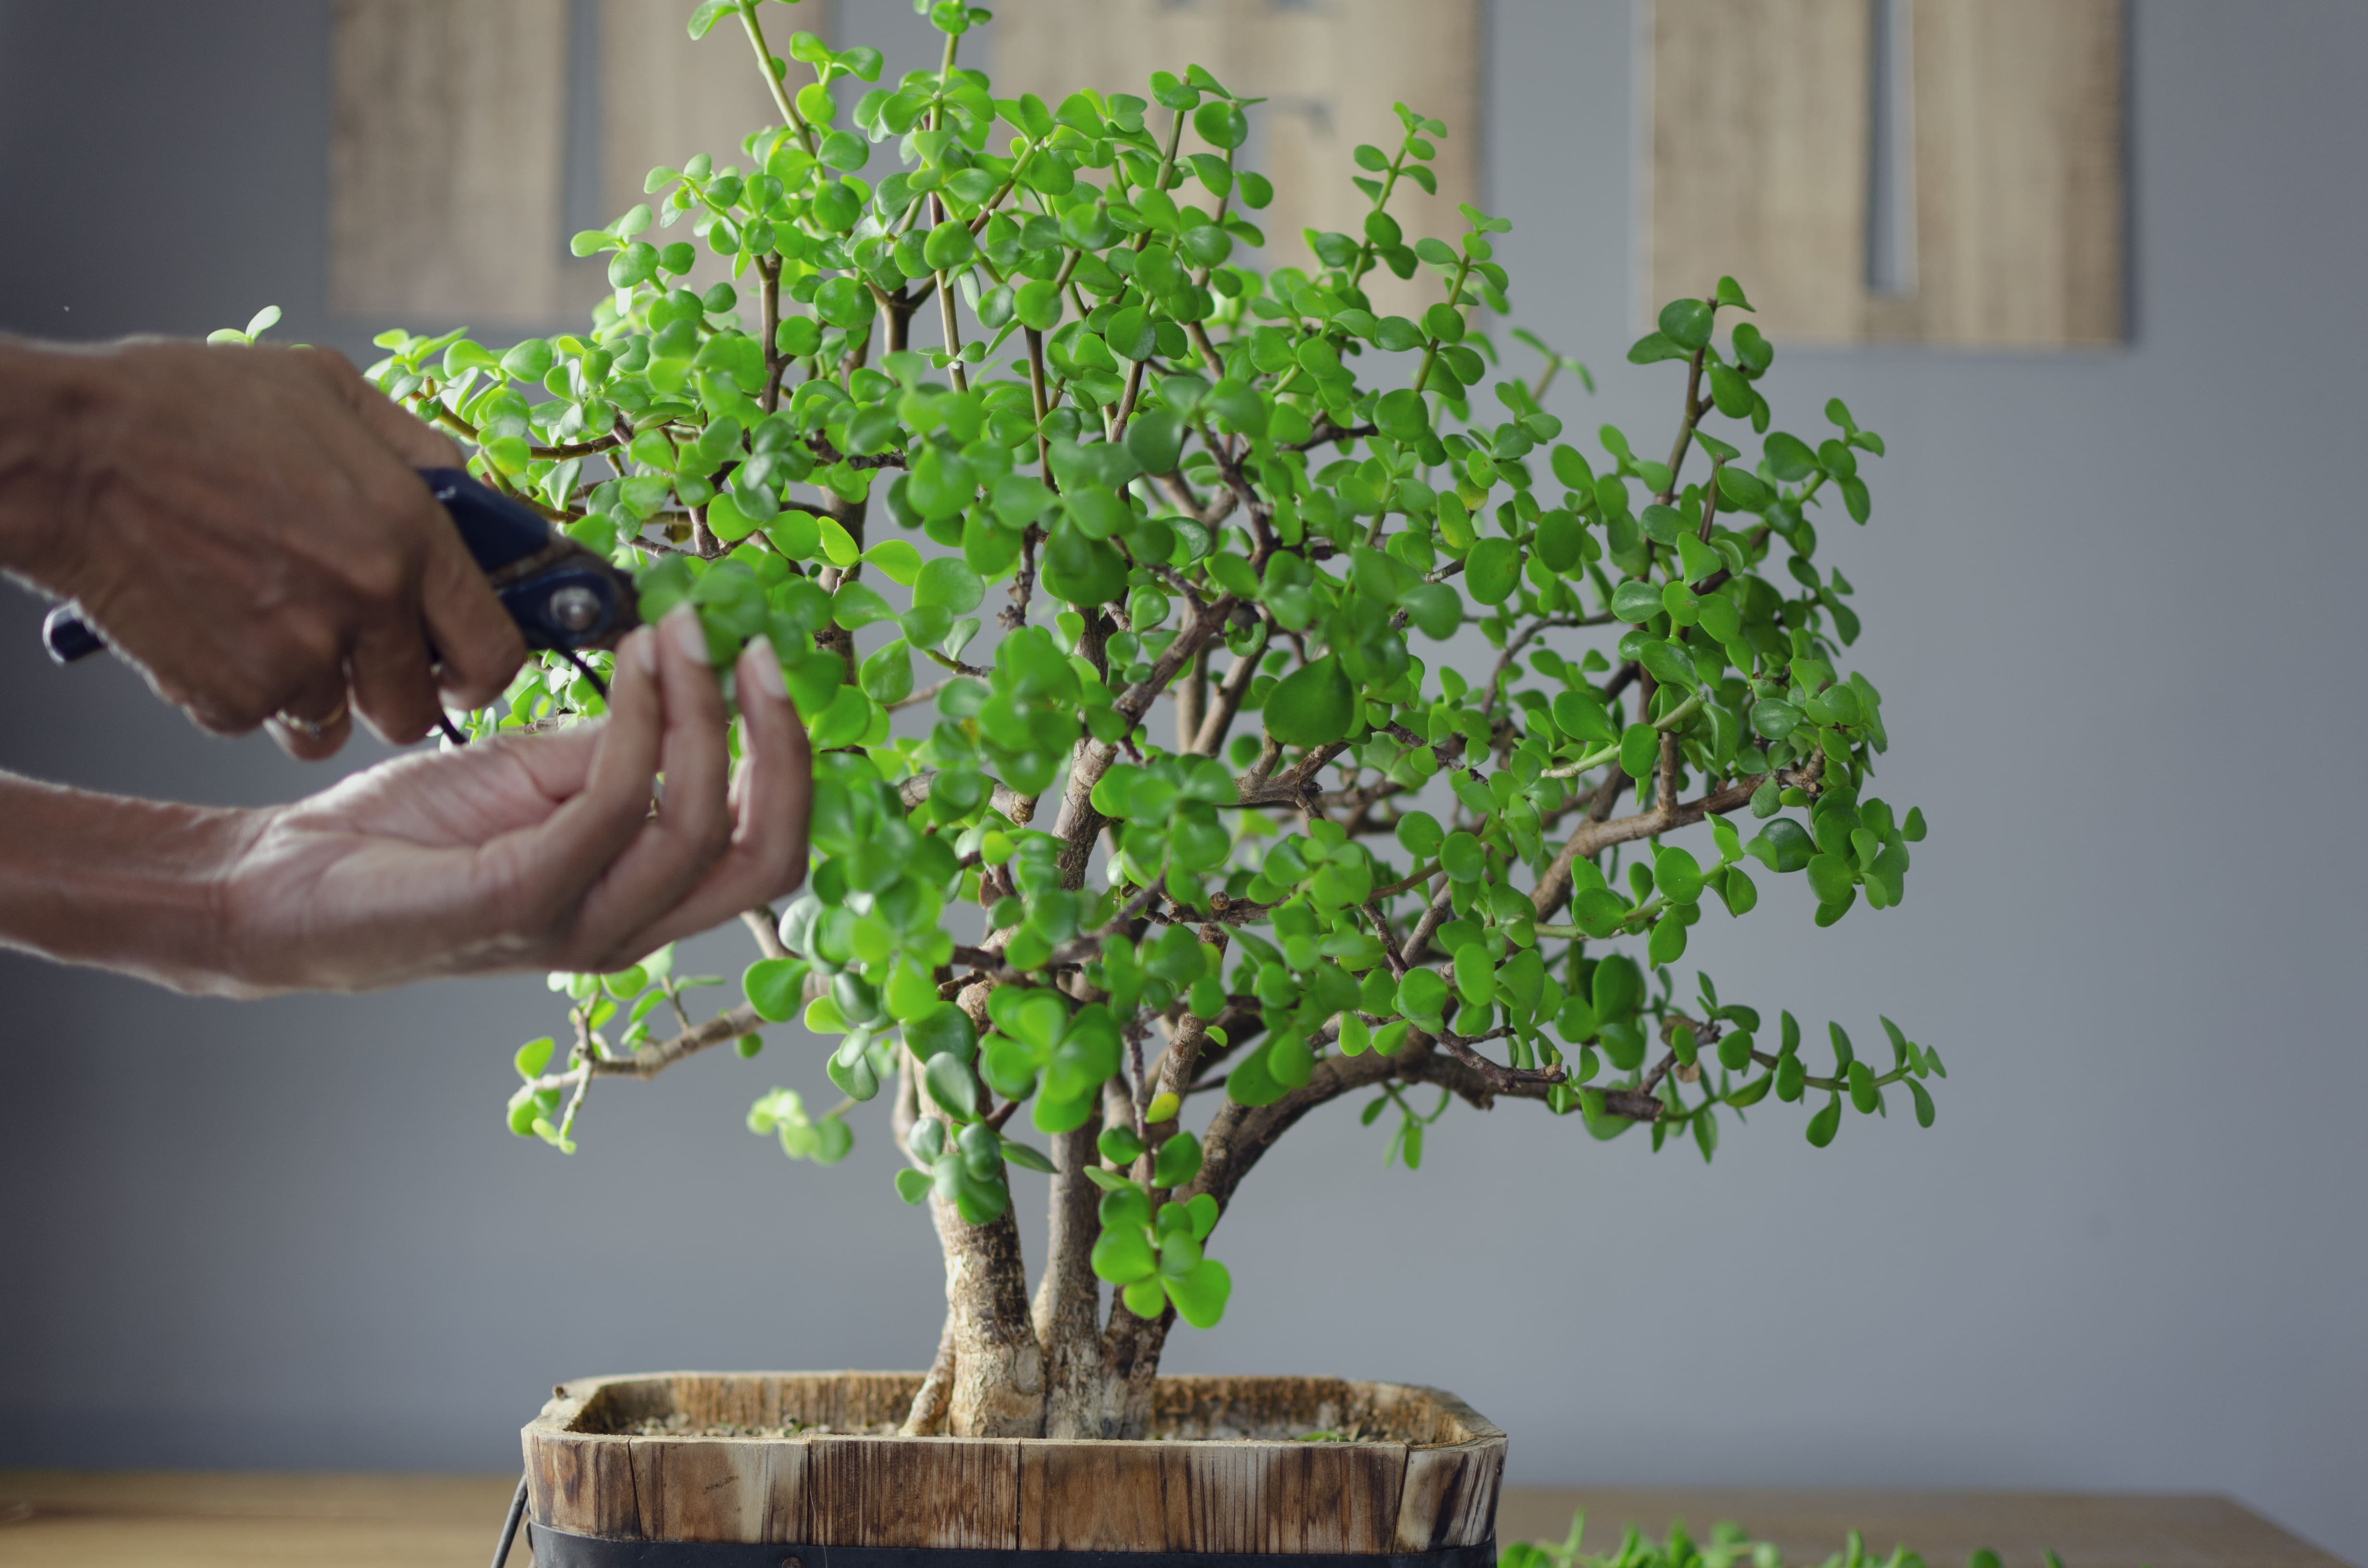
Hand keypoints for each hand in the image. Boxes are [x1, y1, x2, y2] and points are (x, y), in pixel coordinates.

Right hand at [0, 335, 526, 756]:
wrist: (70, 450)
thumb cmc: (187, 407)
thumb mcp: (330, 388)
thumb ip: (418, 452)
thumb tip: (478, 498)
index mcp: (407, 534)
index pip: (494, 652)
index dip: (480, 670)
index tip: (460, 668)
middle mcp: (365, 604)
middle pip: (416, 711)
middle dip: (390, 691)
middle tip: (354, 651)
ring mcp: (295, 657)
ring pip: (332, 723)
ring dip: (310, 690)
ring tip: (264, 622)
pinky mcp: (225, 693)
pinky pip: (258, 720)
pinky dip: (240, 689)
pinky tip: (212, 625)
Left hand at [207, 609, 809, 992]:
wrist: (283, 883)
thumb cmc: (404, 835)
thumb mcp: (529, 776)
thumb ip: (612, 753)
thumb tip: (676, 692)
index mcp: (641, 901)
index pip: (765, 847)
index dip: (787, 757)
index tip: (759, 660)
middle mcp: (628, 928)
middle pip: (767, 858)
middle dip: (778, 748)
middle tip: (753, 652)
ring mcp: (579, 924)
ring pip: (699, 827)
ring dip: (702, 715)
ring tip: (678, 634)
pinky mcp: (521, 900)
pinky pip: (615, 805)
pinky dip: (637, 725)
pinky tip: (630, 666)